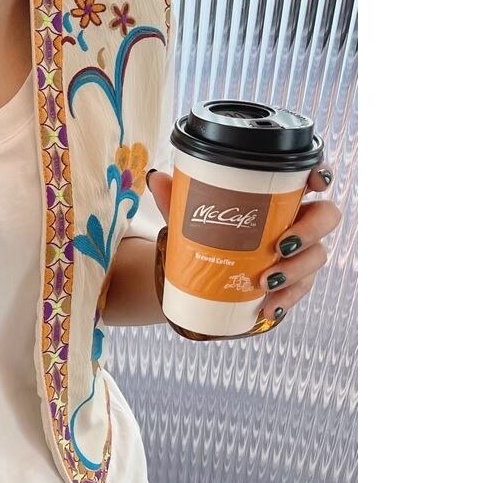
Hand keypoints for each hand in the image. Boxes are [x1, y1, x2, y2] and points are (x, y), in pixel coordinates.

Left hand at [146, 164, 341, 321]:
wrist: (202, 279)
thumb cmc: (208, 237)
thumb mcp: (191, 217)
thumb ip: (178, 198)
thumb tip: (156, 178)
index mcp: (280, 197)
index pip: (312, 179)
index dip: (322, 175)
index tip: (316, 182)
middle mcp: (298, 222)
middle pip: (327, 218)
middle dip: (310, 232)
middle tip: (281, 246)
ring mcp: (300, 255)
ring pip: (317, 257)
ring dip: (295, 270)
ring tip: (264, 281)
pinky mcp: (293, 284)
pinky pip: (300, 291)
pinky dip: (284, 299)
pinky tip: (267, 307)